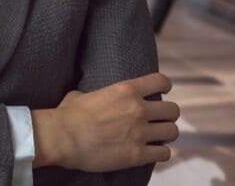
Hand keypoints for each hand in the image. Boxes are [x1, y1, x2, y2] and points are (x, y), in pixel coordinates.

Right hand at [32, 73, 179, 171]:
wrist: (61, 138)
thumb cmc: (67, 115)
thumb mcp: (83, 95)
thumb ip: (98, 96)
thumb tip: (92, 98)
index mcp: (125, 90)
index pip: (161, 81)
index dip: (164, 86)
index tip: (162, 92)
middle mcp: (138, 109)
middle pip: (172, 110)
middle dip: (167, 115)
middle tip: (158, 120)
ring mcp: (140, 133)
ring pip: (172, 132)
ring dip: (165, 134)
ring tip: (157, 137)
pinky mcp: (137, 155)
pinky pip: (164, 153)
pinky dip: (160, 153)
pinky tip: (152, 152)